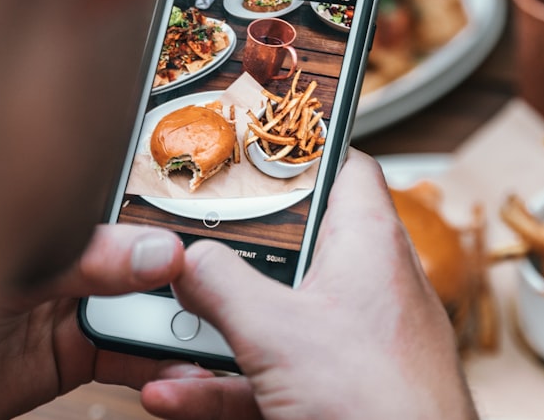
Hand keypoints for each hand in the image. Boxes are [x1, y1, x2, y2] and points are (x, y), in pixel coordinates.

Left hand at [0, 224, 212, 418]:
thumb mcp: (16, 269)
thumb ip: (85, 259)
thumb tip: (154, 251)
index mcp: (61, 228)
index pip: (130, 224)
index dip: (171, 240)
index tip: (210, 259)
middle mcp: (71, 267)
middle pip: (146, 272)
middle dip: (182, 290)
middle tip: (218, 306)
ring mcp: (72, 313)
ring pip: (142, 318)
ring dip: (174, 331)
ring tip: (204, 341)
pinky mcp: (71, 358)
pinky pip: (125, 359)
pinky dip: (155, 365)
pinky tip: (176, 367)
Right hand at [141, 149, 478, 419]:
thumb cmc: (378, 402)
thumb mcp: (276, 332)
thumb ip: (220, 285)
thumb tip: (183, 256)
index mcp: (367, 241)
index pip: (345, 165)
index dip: (302, 151)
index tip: (250, 148)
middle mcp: (368, 283)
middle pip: (297, 244)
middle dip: (237, 254)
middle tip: (188, 242)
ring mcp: (356, 339)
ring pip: (280, 316)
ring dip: (221, 328)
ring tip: (164, 327)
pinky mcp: (343, 388)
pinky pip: (279, 372)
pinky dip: (231, 382)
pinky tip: (177, 393)